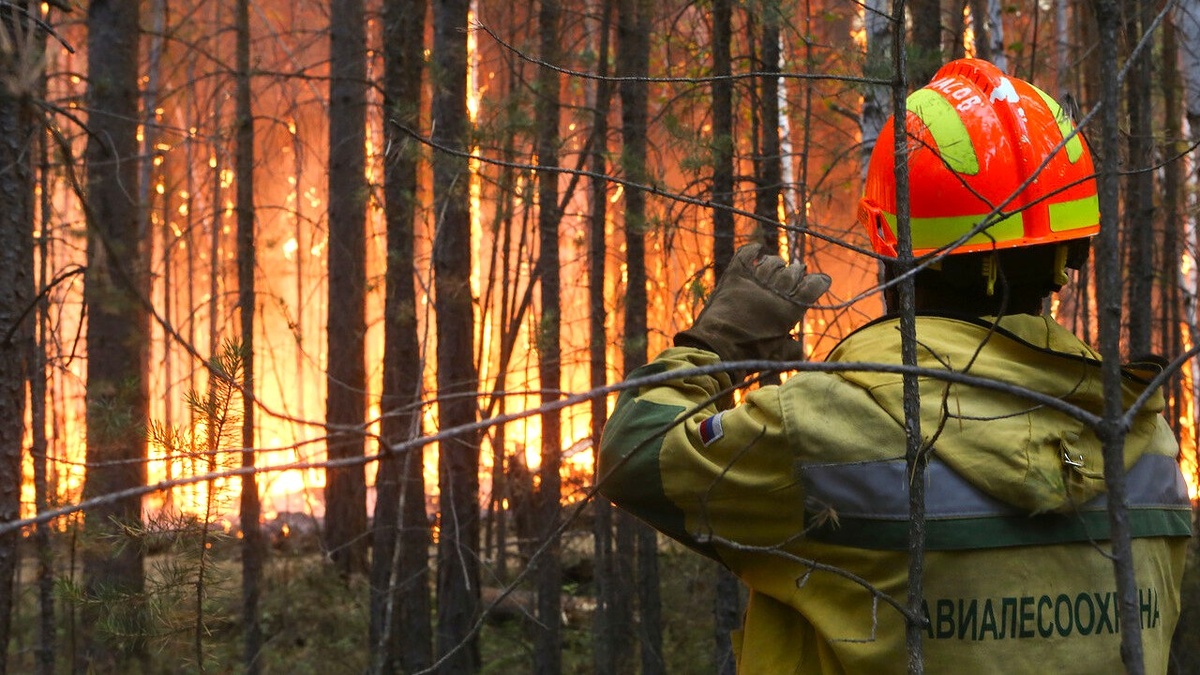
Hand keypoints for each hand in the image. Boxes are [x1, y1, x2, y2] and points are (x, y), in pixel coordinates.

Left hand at [675, 244, 830, 369]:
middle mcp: (775, 292)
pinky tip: (757, 249)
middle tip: (796, 274)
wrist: (716, 349)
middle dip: (797, 272)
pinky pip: (746, 255)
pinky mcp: (734, 277)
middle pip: (793, 272)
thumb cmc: (749, 355)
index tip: (820, 281)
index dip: (819, 282)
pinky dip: (752, 250)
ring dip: (777, 263)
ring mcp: (754, 282)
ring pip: (772, 262)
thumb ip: (794, 349)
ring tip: (777, 266)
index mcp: (790, 310)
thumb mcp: (778, 357)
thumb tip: (800, 347)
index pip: (812, 286)